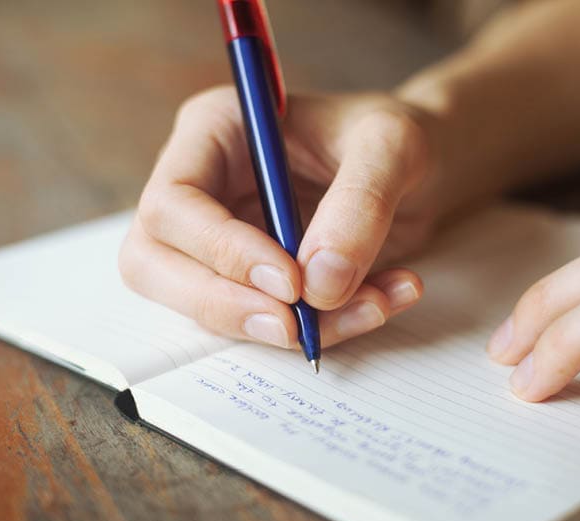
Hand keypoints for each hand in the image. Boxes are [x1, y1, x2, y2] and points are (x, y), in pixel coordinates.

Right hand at [119, 86, 437, 348]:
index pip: (173, 202)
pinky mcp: (252, 281)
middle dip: (225, 307)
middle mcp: (203, 187)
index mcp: (214, 131)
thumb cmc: (396, 137)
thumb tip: (318, 284)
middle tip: (295, 328)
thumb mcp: (394, 145)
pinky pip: (263, 322)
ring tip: (374, 305)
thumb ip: (361, 204)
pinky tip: (381, 302)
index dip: (220, 251)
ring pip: (207, 307)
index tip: (290, 282)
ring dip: (288, 327)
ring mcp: (220, 239)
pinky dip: (324, 330)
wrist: (423, 168)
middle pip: (156, 264)